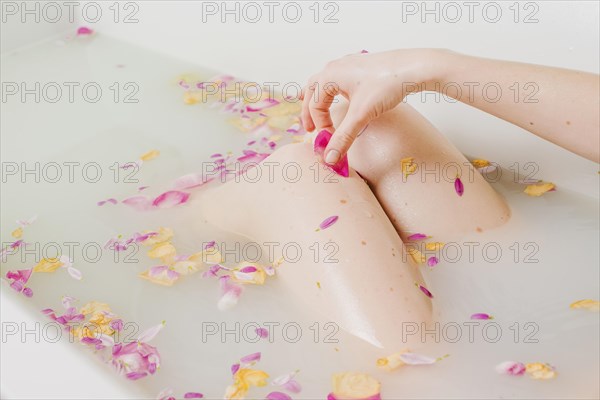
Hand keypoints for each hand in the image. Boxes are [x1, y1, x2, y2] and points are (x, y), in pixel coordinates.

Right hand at [300, 48, 446, 163]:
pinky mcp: (361, 67)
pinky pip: (338, 79)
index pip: (315, 106)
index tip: (329, 140)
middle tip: (310, 128)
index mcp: (329, 76)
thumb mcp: (361, 114)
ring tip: (317, 110)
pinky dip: (333, 90)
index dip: (320, 126)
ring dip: (319, 99)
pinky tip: (340, 95)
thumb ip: (343, 137)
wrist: (414, 67)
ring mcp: (348, 65)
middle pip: (312, 91)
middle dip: (310, 111)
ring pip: (324, 82)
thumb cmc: (387, 83)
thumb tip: (330, 157)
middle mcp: (335, 67)